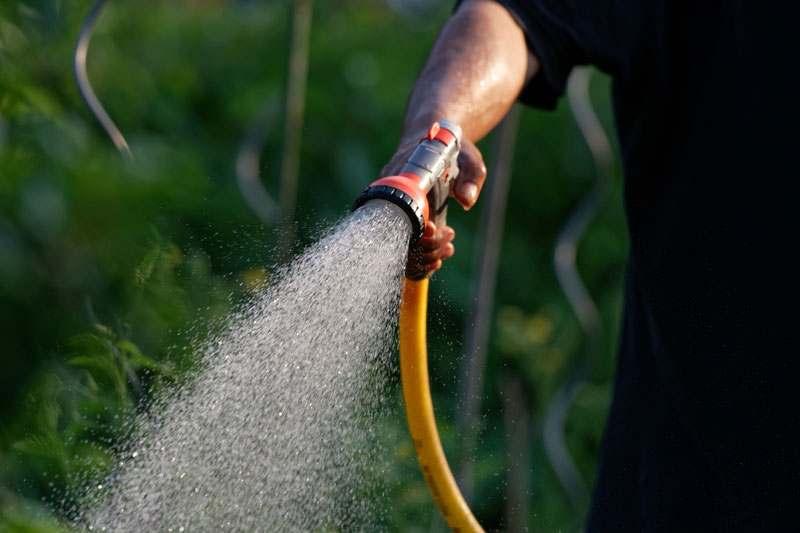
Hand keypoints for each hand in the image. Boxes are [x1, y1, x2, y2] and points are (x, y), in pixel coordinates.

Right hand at [382, 132, 487, 277]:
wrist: (433, 136)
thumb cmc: (452, 146)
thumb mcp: (469, 158)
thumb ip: (471, 176)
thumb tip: (466, 202)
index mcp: (402, 175)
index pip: (399, 213)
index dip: (417, 230)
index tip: (437, 228)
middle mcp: (389, 191)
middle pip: (397, 234)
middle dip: (425, 245)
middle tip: (449, 238)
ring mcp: (389, 204)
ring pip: (398, 244)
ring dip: (423, 254)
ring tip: (448, 248)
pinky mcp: (394, 214)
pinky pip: (401, 242)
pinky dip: (419, 254)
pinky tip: (439, 255)